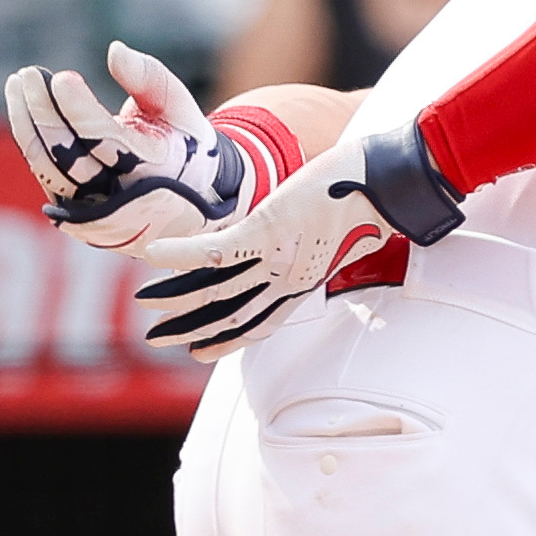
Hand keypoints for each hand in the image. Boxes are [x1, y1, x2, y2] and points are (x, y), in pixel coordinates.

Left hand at [6, 40, 241, 255]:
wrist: (185, 201)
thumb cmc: (180, 143)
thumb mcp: (179, 107)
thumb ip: (150, 78)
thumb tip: (114, 51)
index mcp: (154, 169)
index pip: (105, 141)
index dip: (79, 111)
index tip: (60, 78)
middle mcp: (121, 197)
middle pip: (69, 157)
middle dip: (44, 113)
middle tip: (29, 73)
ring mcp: (94, 209)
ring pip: (48, 168)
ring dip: (27, 124)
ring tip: (18, 83)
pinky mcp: (74, 210)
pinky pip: (43, 172)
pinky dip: (29, 138)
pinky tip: (21, 104)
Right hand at [130, 135, 402, 359]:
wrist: (389, 181)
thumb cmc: (366, 195)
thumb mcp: (333, 226)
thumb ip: (308, 241)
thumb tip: (296, 233)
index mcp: (304, 281)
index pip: (258, 321)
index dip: (227, 341)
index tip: (199, 353)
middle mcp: (289, 277)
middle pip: (231, 313)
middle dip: (191, 329)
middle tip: (158, 340)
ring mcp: (278, 257)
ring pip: (217, 288)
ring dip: (177, 297)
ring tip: (145, 304)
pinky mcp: (268, 231)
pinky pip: (215, 251)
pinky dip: (181, 255)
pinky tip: (152, 256)